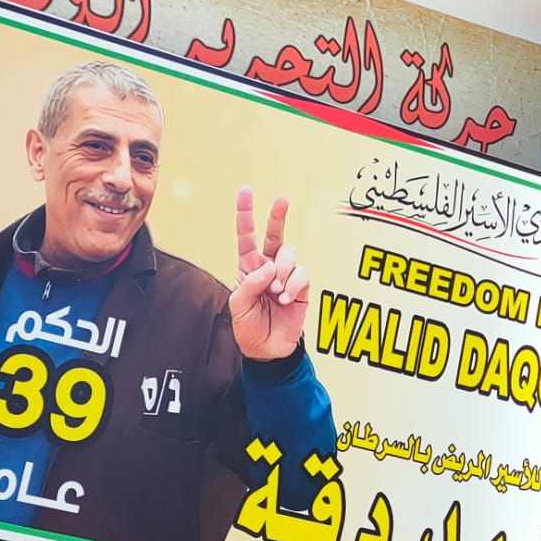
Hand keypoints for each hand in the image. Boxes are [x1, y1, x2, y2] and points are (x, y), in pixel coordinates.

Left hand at [230, 187, 309, 359]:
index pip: (246, 236)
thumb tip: (270, 267)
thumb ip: (251, 283)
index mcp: (248, 267)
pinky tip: (285, 299)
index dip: (246, 214)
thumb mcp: (238, 305)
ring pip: (290, 255)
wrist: (267, 350)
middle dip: (278, 215)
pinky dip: (292, 286)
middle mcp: (269, 266)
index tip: (246, 191)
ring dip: (282, 272)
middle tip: (283, 199)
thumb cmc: (248, 327)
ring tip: (275, 292)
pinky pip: (301, 274)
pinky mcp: (301, 287)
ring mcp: (286, 276)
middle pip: (275, 235)